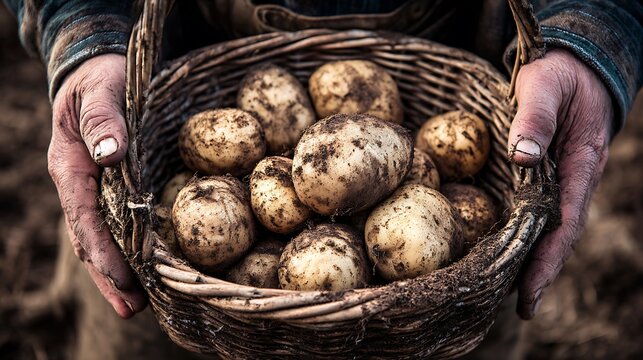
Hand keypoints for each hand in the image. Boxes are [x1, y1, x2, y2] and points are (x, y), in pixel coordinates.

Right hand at [48, 54, 145, 317]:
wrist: (97, 70)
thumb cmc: (102, 78)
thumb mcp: (101, 89)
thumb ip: (104, 118)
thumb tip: (110, 153)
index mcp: (72, 165)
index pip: (86, 216)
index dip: (104, 250)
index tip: (123, 277)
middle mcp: (80, 184)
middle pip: (91, 238)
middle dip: (109, 276)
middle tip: (131, 309)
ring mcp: (93, 189)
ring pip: (102, 238)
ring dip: (116, 273)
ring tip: (136, 305)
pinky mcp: (111, 188)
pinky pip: (115, 224)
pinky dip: (126, 251)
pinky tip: (142, 270)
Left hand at [508, 49, 612, 318]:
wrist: (578, 63)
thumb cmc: (559, 74)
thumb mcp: (545, 86)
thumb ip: (536, 118)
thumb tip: (522, 158)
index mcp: (580, 162)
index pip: (565, 222)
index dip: (547, 260)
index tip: (530, 292)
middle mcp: (574, 178)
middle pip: (559, 234)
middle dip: (540, 270)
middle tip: (520, 307)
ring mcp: (563, 178)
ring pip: (549, 225)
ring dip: (532, 257)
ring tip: (508, 289)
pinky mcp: (548, 173)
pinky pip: (539, 209)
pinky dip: (526, 233)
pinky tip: (507, 247)